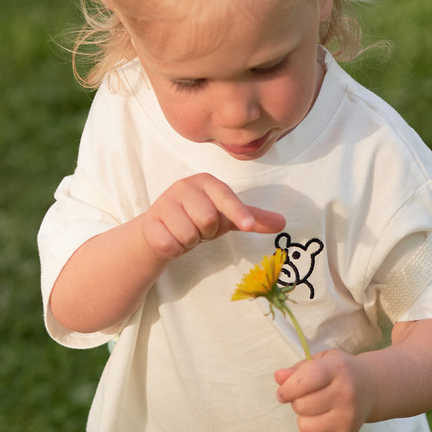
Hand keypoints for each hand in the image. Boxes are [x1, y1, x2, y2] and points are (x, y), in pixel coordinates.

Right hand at [136, 173, 282, 261]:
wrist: (163, 229)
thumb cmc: (199, 218)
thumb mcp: (227, 217)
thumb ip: (254, 219)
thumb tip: (283, 223)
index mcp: (205, 182)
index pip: (225, 196)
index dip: (237, 212)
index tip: (248, 226)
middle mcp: (183, 187)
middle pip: (206, 219)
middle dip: (207, 232)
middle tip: (200, 229)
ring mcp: (163, 203)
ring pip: (187, 234)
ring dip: (190, 241)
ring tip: (185, 233)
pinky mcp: (148, 222)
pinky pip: (169, 245)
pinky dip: (175, 249)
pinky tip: (171, 239)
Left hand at [275, 350, 371, 431]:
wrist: (371, 387)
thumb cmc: (339, 372)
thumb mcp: (320, 362)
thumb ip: (297, 369)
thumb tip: (279, 377)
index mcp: (338, 370)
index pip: (303, 381)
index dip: (287, 389)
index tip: (285, 391)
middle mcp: (346, 393)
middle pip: (301, 406)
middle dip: (297, 402)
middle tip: (308, 397)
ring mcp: (348, 417)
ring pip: (305, 426)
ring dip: (303, 419)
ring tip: (315, 410)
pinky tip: (318, 423)